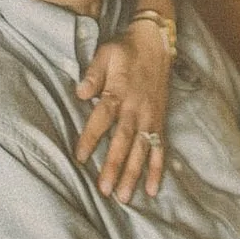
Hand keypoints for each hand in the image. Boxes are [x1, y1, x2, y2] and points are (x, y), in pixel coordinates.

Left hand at [74, 13, 174, 206]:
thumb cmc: (126, 49)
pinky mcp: (159, 121)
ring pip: (141, 150)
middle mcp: (136, 108)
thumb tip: (80, 93)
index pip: (102, 118)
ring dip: (133, 174)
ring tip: (123, 196)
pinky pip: (160, 149)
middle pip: (123, 141)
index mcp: (119, 91)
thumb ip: (93, 74)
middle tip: (105, 190)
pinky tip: (152, 189)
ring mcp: (150, 117)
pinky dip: (157, 169)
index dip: (91, 137)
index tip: (79, 157)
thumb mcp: (106, 53)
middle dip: (114, 166)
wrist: (157, 42)